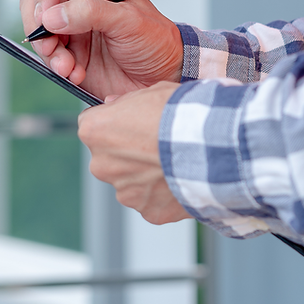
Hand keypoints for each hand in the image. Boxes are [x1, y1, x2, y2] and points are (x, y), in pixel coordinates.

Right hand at [20, 0, 183, 99]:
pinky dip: (57, 66)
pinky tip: (76, 73)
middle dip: (40, 26)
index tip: (48, 17)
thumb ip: (91, 13)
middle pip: (36, 0)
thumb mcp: (129, 22)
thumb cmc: (156, 41)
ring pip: (37, 30)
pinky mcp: (70, 51)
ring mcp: (72, 26)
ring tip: (69, 67)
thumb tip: (53, 16)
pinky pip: (47, 55)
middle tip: (52, 46)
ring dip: (49, 52)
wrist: (163, 75)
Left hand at [78, 82, 190, 223]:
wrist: (212, 145)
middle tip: (157, 145)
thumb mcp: (152, 92)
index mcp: (95, 131)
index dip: (114, 124)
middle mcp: (102, 165)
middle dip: (128, 154)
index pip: (92, 126)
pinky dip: (164, 194)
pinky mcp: (148, 211)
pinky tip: (181, 178)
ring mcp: (124, 192)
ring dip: (147, 175)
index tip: (131, 124)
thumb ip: (127, 102)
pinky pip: (152, 201)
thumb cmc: (182, 115)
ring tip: (175, 162)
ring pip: (131, 182)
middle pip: (109, 159)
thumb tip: (114, 105)